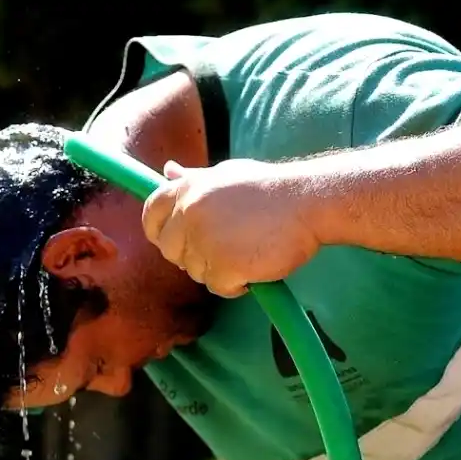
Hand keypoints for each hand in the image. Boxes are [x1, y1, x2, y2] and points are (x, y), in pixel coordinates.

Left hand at [141, 159, 321, 297]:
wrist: (308, 201)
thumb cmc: (269, 189)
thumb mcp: (226, 175)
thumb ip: (193, 179)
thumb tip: (168, 172)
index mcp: (187, 189)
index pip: (151, 214)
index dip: (158, 231)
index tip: (173, 240)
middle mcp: (189, 213)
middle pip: (170, 250)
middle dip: (191, 255)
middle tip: (223, 249)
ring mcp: (205, 240)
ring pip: (195, 271)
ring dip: (218, 269)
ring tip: (247, 251)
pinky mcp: (224, 265)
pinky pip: (218, 287)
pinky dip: (235, 285)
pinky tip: (254, 267)